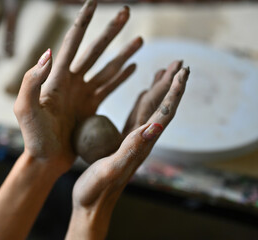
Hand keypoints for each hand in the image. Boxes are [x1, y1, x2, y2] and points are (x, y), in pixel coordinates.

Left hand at [14, 0, 141, 173]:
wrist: (45, 160)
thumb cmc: (33, 137)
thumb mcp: (26, 109)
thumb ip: (32, 81)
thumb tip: (48, 52)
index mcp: (56, 78)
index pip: (71, 42)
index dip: (83, 21)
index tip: (93, 2)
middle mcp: (71, 81)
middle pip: (94, 50)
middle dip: (111, 31)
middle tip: (126, 12)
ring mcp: (83, 93)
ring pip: (107, 68)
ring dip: (123, 54)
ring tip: (140, 40)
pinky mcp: (91, 106)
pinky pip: (109, 87)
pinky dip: (121, 77)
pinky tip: (133, 67)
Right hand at [66, 62, 189, 239]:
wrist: (91, 206)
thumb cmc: (96, 192)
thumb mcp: (111, 170)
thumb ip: (130, 149)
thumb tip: (154, 127)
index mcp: (140, 144)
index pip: (163, 113)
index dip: (174, 92)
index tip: (183, 71)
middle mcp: (140, 141)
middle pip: (160, 107)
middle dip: (171, 84)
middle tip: (180, 63)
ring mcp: (132, 141)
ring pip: (149, 109)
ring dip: (159, 90)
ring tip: (164, 72)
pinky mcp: (121, 142)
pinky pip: (135, 116)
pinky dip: (142, 101)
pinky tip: (143, 94)